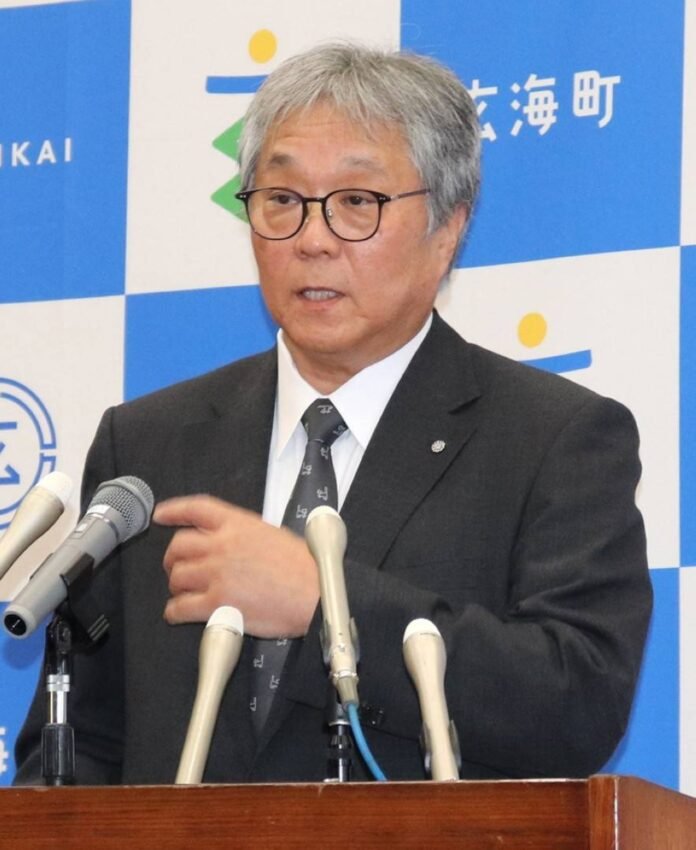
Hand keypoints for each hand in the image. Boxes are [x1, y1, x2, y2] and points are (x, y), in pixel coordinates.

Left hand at [154, 494, 319, 636]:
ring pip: (177, 577)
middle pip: (179, 546)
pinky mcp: (216, 603)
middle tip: (178, 566)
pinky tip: (180, 612)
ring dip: (177, 586)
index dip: (174, 510)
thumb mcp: (272, 533)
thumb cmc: (304, 567)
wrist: (315, 593)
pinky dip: (175, 611)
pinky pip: (180, 607)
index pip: (196, 509)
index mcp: (238, 524)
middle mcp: (222, 545)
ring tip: (186, 592)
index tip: (161, 514)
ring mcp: (217, 574)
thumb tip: (226, 543)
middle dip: (174, 558)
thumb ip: (242, 534)